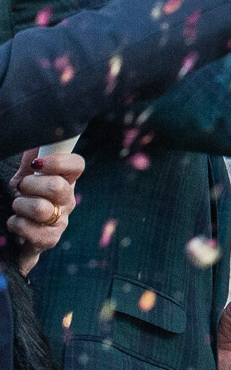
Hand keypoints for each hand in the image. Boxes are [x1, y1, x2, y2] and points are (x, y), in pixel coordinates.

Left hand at [8, 151, 79, 273]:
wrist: (15, 232)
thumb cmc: (23, 197)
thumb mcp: (26, 174)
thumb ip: (34, 154)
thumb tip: (39, 130)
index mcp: (66, 180)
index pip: (77, 165)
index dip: (58, 162)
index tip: (35, 165)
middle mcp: (67, 200)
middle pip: (58, 187)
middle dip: (30, 185)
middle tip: (20, 188)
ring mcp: (60, 221)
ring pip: (42, 209)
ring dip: (20, 206)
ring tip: (17, 206)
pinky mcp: (49, 239)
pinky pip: (30, 229)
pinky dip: (15, 224)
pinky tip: (16, 223)